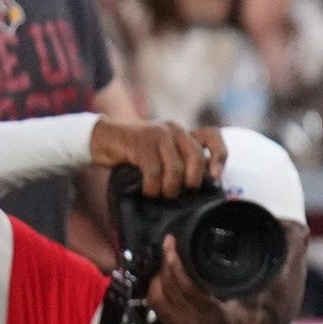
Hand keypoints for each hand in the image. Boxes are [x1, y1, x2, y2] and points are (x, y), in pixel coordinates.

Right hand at [89, 117, 226, 196]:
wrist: (103, 139)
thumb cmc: (136, 154)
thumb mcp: (163, 155)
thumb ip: (182, 162)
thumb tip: (204, 187)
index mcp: (184, 133)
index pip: (212, 136)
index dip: (219, 156)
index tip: (215, 177)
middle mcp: (174, 130)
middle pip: (196, 157)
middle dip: (191, 181)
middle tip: (180, 192)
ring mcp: (158, 134)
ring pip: (176, 168)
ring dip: (169, 189)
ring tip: (161, 193)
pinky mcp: (140, 142)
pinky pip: (154, 172)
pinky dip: (152, 187)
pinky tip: (147, 190)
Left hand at [147, 236, 266, 323]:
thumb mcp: (251, 308)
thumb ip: (249, 285)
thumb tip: (253, 260)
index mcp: (212, 314)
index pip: (186, 285)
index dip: (175, 262)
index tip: (172, 244)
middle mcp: (190, 320)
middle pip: (168, 287)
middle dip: (164, 263)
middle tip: (168, 246)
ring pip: (156, 296)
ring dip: (157, 276)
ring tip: (165, 262)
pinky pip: (155, 305)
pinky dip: (155, 288)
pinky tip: (161, 279)